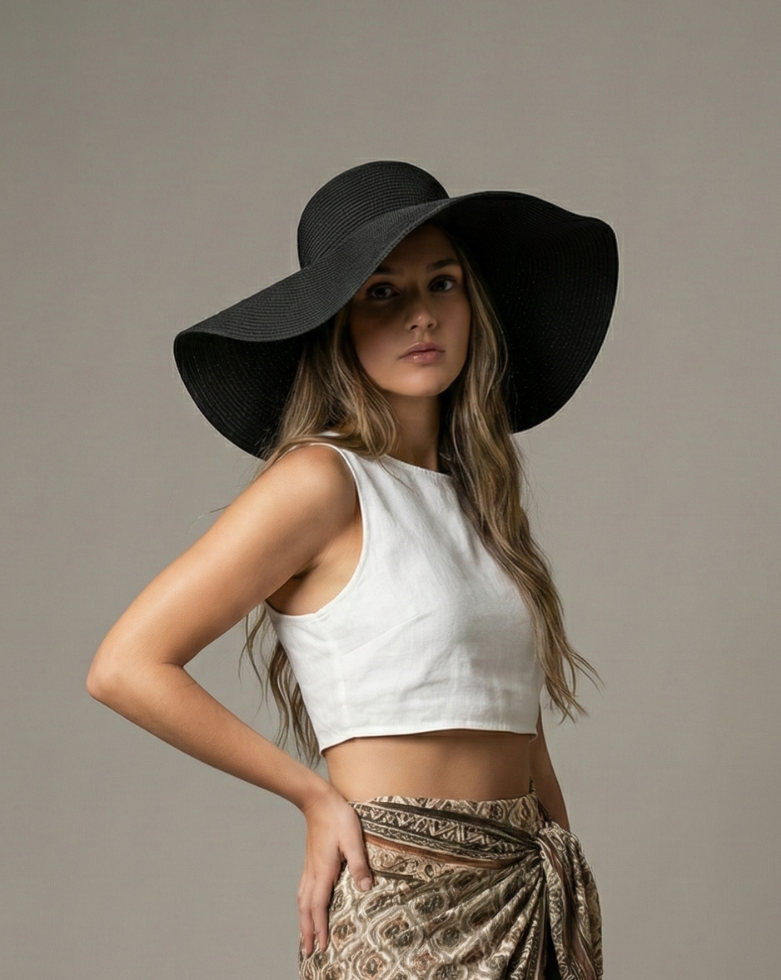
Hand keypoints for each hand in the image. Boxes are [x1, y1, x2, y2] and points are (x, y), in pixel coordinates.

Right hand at [298, 784, 373, 956]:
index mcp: (324, 870)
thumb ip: (359, 863)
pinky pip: (303, 890)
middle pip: (306, 909)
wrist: (318, 800)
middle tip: (308, 952)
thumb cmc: (338, 817)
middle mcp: (314, 872)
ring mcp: (310, 867)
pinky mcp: (310, 861)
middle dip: (307, 931)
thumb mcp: (354, 838)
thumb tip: (366, 887)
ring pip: (302, 900)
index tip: (322, 946)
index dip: (320, 927)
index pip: (319, 906)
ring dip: (303, 921)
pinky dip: (302, 906)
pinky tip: (305, 907)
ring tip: (304, 937)